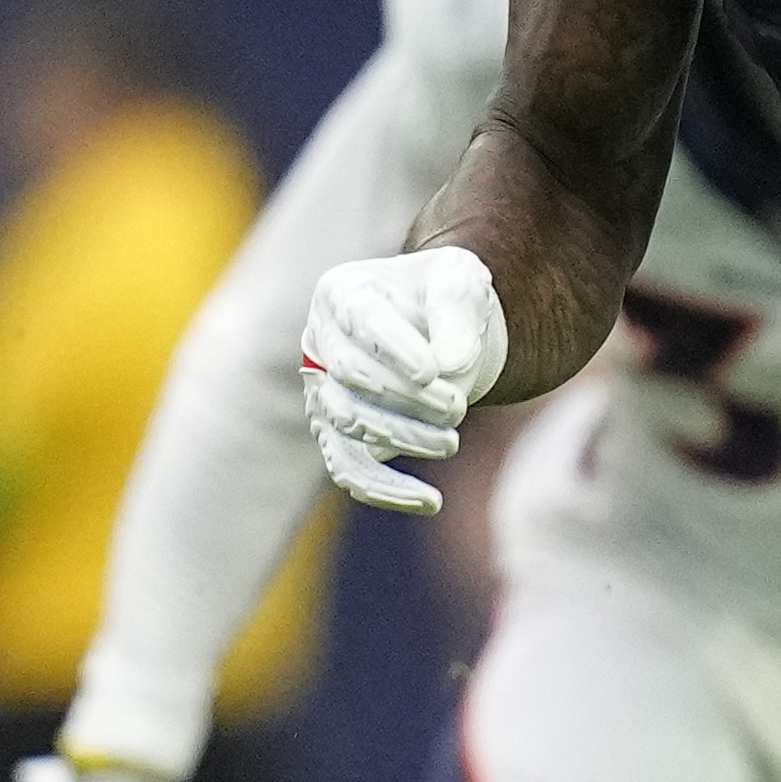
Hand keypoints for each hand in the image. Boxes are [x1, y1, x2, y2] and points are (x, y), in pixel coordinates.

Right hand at [301, 247, 508, 513]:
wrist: (437, 327)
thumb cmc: (444, 296)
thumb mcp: (460, 281)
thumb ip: (457, 309)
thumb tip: (453, 365)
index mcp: (343, 292)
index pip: (362, 321)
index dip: (396, 348)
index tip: (435, 372)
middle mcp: (320, 341)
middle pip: (352, 375)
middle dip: (406, 397)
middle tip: (457, 408)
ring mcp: (322, 390)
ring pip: (348, 423)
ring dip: (402, 437)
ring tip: (451, 442)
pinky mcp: (338, 433)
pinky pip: (349, 470)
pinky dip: (385, 490)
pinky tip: (430, 500)